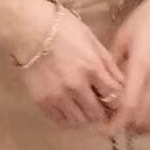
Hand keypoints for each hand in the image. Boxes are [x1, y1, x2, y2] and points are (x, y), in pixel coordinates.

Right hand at [12, 0, 125, 128]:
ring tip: (84, 106)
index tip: (116, 99)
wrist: (28, 29)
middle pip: (98, 113)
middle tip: (101, 106)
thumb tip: (121, 83)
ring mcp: (58, 96)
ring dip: (85, 116)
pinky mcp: (42, 101)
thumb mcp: (91, 40)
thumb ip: (108, 63)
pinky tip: (69, 107)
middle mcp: (76, 86)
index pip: (114, 97)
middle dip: (103, 111)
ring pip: (79, 121)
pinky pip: (60, 120)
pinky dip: (68, 117)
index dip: (118, 101)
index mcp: (92, 68)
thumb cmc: (63, 28)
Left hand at [103, 0, 149, 136]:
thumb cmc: (148, 18)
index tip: (102, 129)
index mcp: (143, 67)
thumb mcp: (123, 37)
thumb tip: (102, 86)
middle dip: (124, 127)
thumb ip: (112, 64)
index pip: (129, 108)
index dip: (115, 124)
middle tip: (110, 122)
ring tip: (125, 119)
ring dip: (139, 125)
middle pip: (142, 120)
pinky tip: (142, 113)